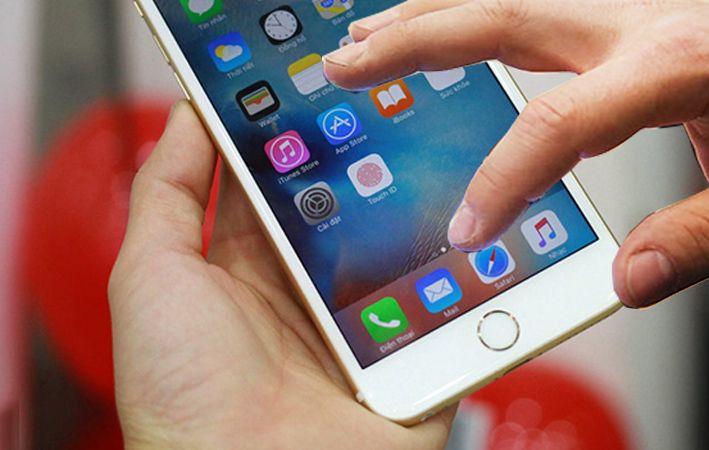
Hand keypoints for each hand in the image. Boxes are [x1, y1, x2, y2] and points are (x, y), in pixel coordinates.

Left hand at [108, 102, 453, 448]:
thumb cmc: (186, 395)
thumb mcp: (152, 277)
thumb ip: (166, 192)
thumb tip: (191, 114)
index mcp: (249, 272)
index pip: (283, 188)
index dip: (300, 141)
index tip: (326, 96)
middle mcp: (308, 297)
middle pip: (352, 215)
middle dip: (374, 171)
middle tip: (401, 120)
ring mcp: (363, 330)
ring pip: (406, 257)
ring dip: (427, 222)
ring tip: (456, 172)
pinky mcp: (408, 365)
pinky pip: (449, 316)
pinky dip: (469, 286)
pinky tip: (486, 245)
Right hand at [323, 0, 708, 307]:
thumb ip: (701, 237)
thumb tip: (627, 279)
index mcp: (674, 65)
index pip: (559, 122)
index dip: (503, 177)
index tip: (468, 228)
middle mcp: (639, 23)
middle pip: (502, 16)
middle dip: (412, 42)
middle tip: (347, 66)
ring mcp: (629, 10)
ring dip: (430, 15)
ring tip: (368, 39)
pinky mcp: (627, 16)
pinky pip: (532, 4)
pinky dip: (474, 12)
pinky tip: (448, 26)